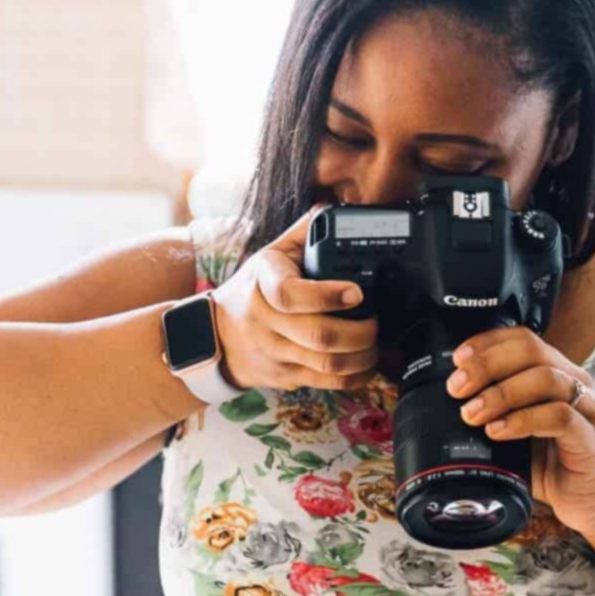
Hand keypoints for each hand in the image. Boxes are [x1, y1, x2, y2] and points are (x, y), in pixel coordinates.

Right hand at [211, 206, 378, 392]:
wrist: (217, 336)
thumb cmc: (252, 290)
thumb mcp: (269, 256)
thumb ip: (303, 233)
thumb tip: (334, 212)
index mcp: (264, 283)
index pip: (290, 295)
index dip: (327, 296)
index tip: (356, 292)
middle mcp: (266, 321)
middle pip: (319, 336)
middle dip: (360, 333)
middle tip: (376, 322)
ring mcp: (275, 353)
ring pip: (327, 364)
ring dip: (362, 357)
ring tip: (375, 345)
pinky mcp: (285, 376)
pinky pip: (326, 383)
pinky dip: (354, 377)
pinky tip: (366, 365)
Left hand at [446, 325, 594, 551]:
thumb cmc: (557, 466)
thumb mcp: (518, 435)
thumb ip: (495, 415)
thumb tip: (449, 408)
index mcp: (557, 375)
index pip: (523, 339)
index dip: (488, 343)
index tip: (457, 360)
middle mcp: (575, 384)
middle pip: (532, 351)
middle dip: (487, 365)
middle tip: (457, 388)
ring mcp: (587, 409)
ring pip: (546, 379)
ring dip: (501, 393)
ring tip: (472, 414)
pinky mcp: (590, 439)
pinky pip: (560, 416)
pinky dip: (523, 420)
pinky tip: (498, 431)